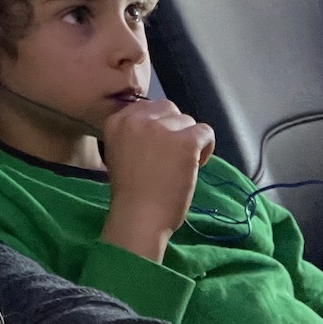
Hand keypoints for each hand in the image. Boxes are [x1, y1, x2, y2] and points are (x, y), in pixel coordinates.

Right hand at [101, 98, 214, 262]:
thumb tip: (160, 126)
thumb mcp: (118, 152)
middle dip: (174, 128)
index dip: (157, 125)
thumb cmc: (129, 192)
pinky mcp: (185, 141)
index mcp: (116, 121)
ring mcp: (162, 128)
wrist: (139, 216)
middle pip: (168, 108)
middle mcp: (136, 119)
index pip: (147, 107)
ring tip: (182, 163)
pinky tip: (197, 164)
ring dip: (188, 139)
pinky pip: (205, 132)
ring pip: (187, 120)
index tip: (157, 148)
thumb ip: (133, 134)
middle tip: (172, 154)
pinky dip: (206, 147)